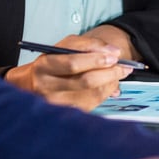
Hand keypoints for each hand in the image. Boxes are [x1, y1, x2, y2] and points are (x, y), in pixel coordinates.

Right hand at [4, 35, 132, 109]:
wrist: (32, 85)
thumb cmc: (53, 61)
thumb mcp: (65, 46)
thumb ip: (89, 45)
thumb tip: (113, 52)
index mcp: (44, 66)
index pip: (73, 64)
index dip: (96, 60)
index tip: (115, 55)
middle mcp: (47, 87)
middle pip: (85, 81)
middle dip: (110, 72)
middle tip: (126, 66)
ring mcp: (57, 104)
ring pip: (92, 94)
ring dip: (111, 82)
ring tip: (119, 73)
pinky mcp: (67, 113)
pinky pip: (94, 103)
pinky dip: (106, 92)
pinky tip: (108, 84)